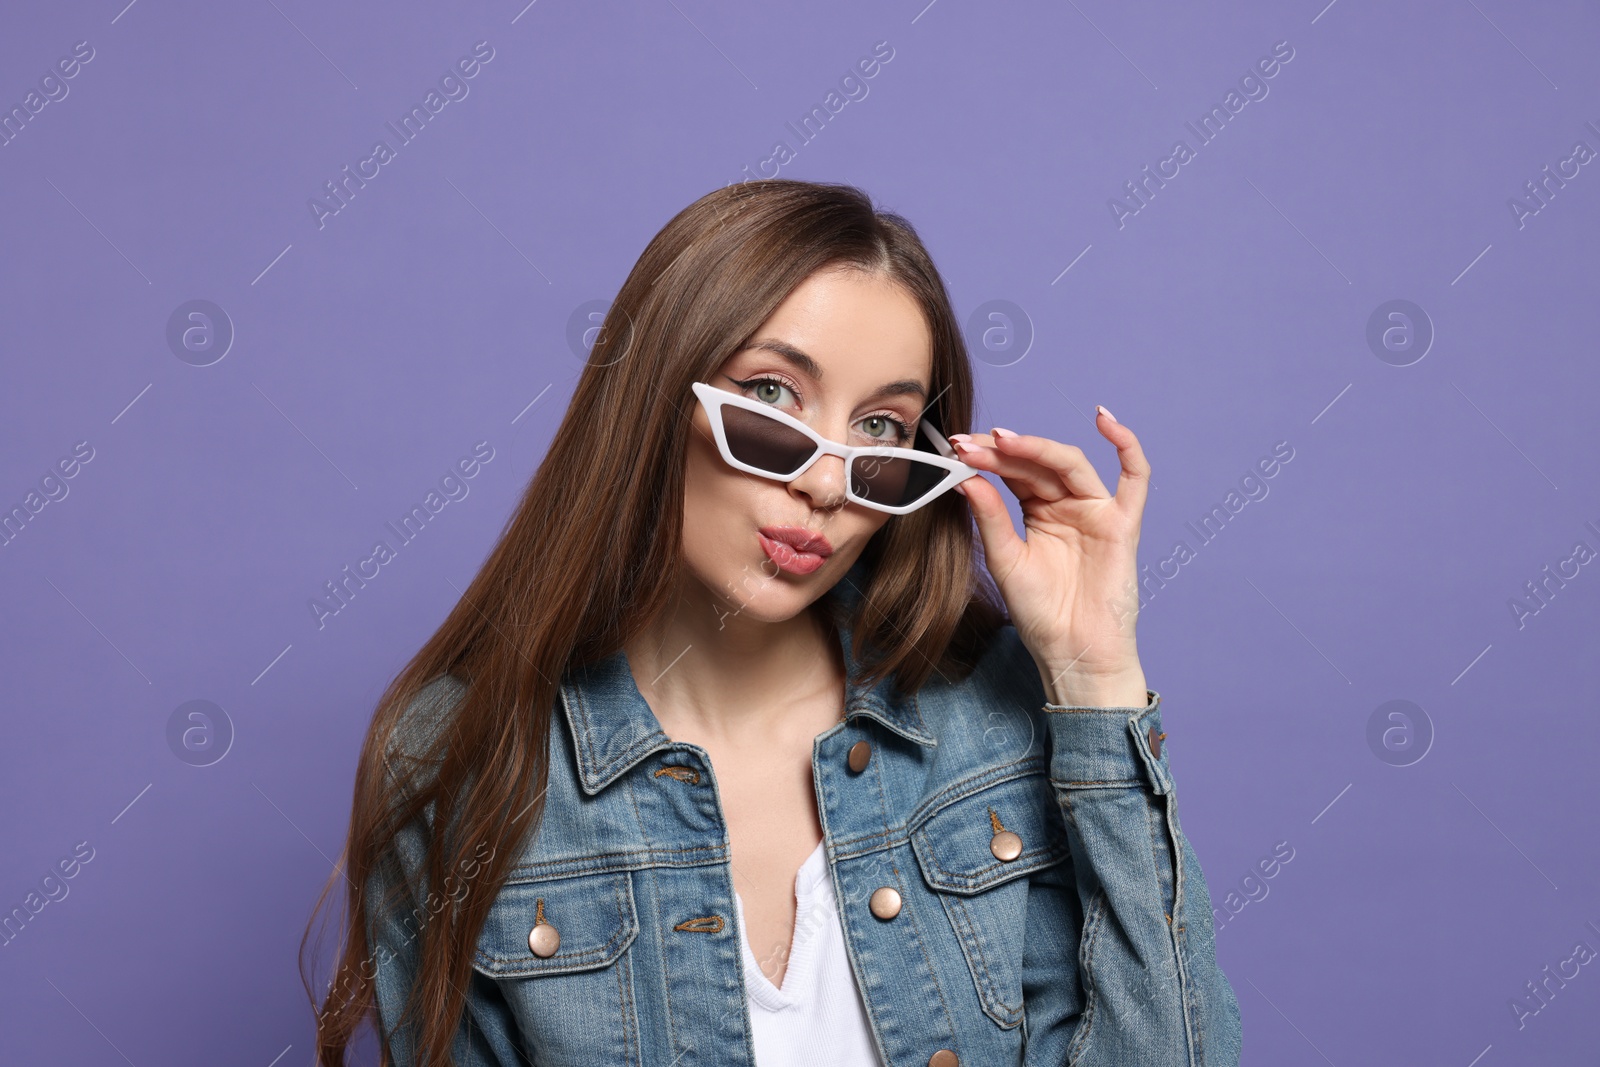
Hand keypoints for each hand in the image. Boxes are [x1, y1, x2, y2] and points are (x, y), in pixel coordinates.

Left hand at [950, 407, 1149, 707]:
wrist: (1072, 654)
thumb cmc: (1041, 614)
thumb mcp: (1005, 561)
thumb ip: (991, 518)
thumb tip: (966, 478)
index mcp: (1038, 512)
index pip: (1012, 472)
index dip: (987, 458)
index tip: (956, 448)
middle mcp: (1067, 505)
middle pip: (1037, 464)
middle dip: (1003, 451)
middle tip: (970, 443)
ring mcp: (1096, 511)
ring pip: (1070, 465)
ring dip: (1038, 447)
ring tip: (1004, 440)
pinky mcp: (1122, 524)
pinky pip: (1134, 478)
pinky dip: (1126, 445)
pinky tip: (1105, 419)